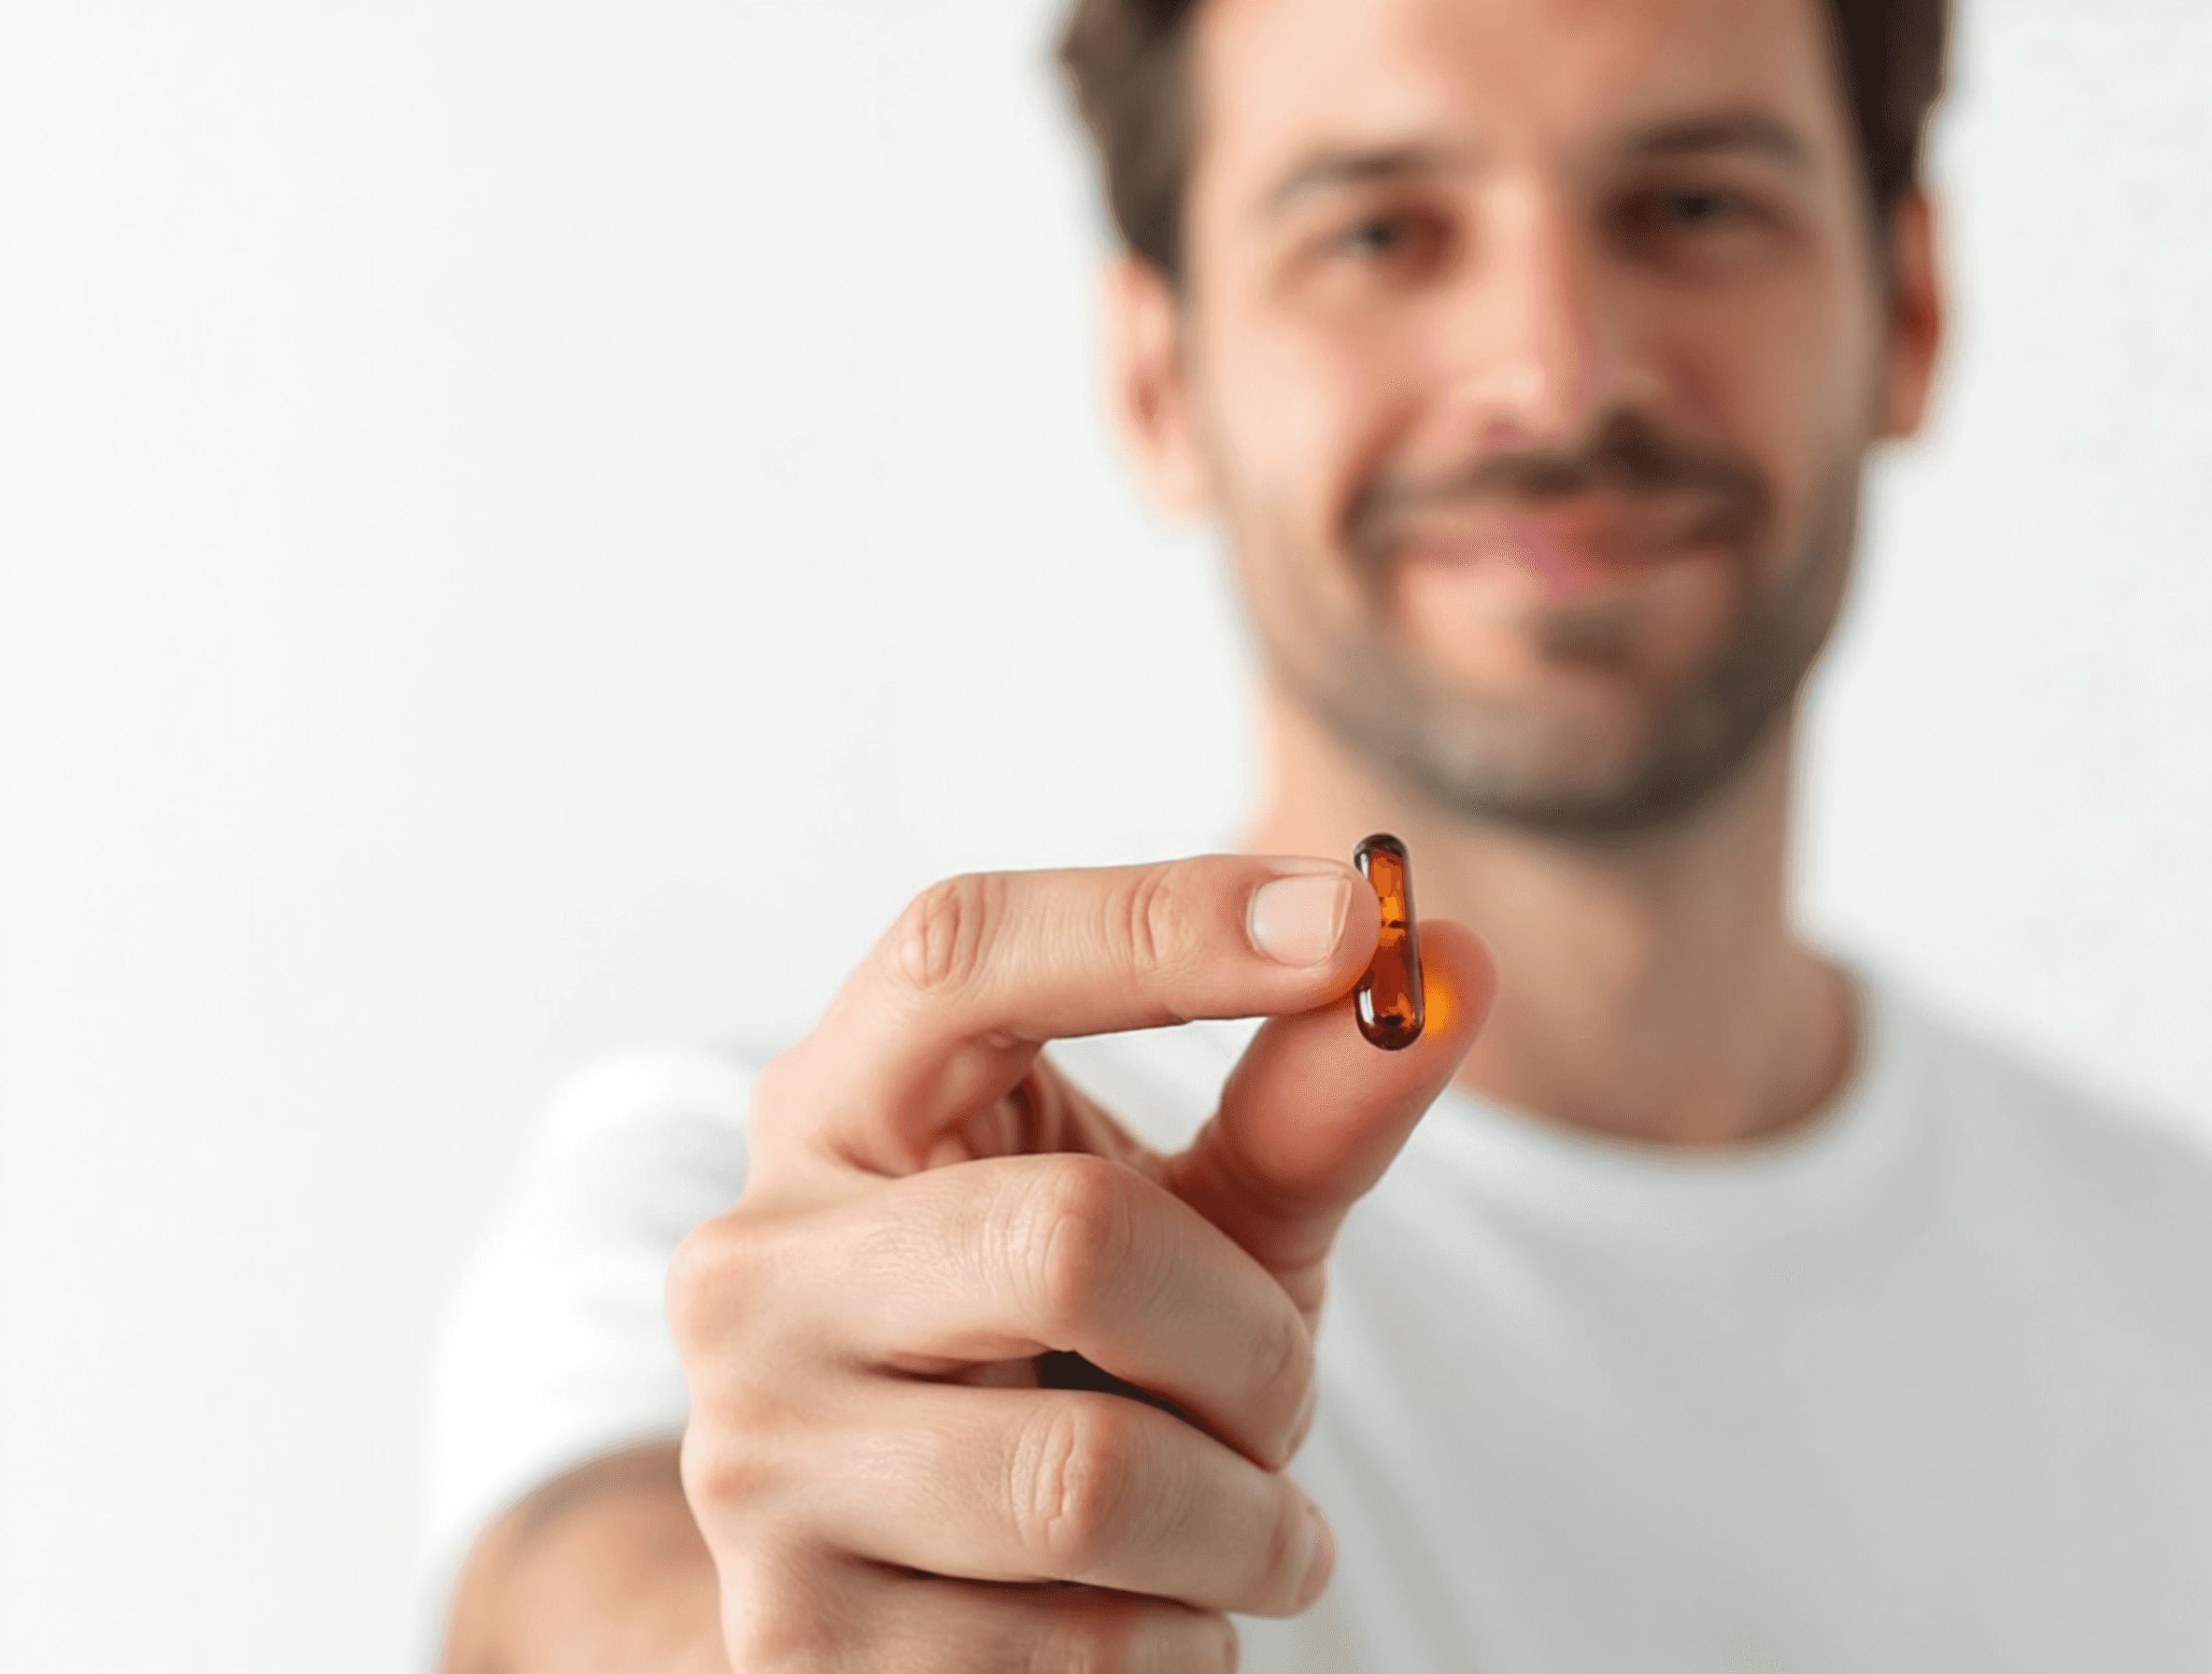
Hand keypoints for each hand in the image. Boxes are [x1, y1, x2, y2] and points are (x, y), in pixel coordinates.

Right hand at [669, 854, 1494, 1669]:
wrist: (919, 1600)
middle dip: (1252, 1343)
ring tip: (1230, 1525)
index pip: (965, 955)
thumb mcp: (1190, 1225)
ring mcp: (754, 1456)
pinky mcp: (797, 1641)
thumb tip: (1458, 963)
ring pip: (1091, 1478)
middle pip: (1074, 1237)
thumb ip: (1306, 1105)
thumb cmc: (1070, 1361)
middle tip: (1279, 1399)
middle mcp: (757, 1263)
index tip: (1360, 919)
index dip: (1161, 921)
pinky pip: (1081, 1652)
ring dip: (1242, 1520)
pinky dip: (1180, 1641)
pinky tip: (1141, 1614)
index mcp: (837, 1108)